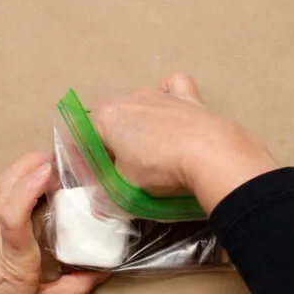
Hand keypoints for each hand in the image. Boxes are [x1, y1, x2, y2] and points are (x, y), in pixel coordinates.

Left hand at [0, 153, 105, 293]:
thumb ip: (75, 287)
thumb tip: (100, 271)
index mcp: (14, 259)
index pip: (13, 215)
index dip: (29, 188)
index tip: (49, 169)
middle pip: (4, 189)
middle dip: (29, 164)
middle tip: (59, 157)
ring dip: (21, 171)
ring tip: (47, 166)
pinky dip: (14, 185)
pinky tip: (30, 189)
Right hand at [92, 73, 276, 210]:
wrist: (210, 153)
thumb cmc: (159, 169)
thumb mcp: (125, 189)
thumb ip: (106, 196)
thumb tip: (99, 206)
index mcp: (106, 117)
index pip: (83, 141)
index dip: (86, 166)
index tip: (98, 185)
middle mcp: (128, 98)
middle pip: (111, 124)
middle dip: (112, 148)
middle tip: (123, 175)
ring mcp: (159, 94)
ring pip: (139, 107)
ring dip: (139, 129)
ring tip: (151, 155)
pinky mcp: (187, 95)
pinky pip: (172, 87)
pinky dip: (169, 95)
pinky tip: (171, 113)